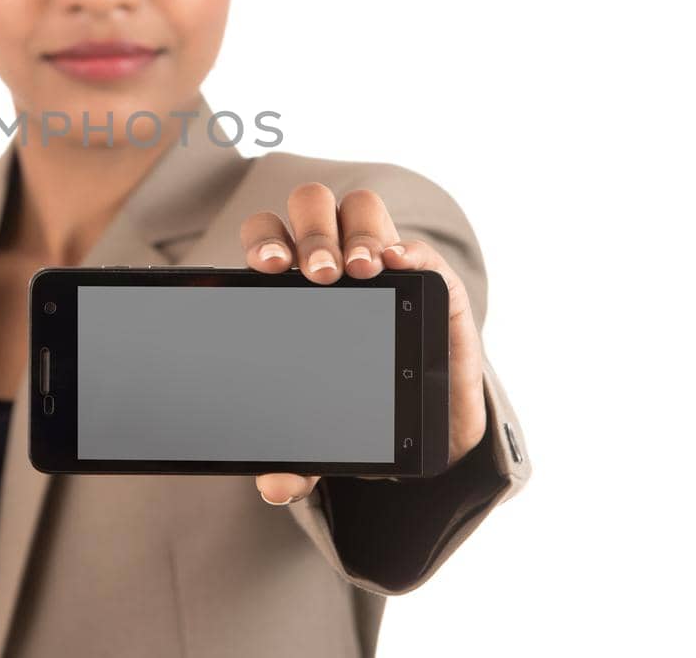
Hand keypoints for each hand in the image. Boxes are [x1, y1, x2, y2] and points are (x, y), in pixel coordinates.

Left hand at [238, 183, 487, 505]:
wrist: (429, 418)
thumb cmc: (360, 406)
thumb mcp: (323, 437)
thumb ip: (296, 461)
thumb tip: (275, 487)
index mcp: (293, 285)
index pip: (269, 237)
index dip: (266, 241)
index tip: (270, 268)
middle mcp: (334, 259)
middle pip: (311, 207)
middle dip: (311, 232)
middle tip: (320, 274)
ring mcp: (382, 262)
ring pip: (360, 208)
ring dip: (357, 233)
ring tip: (360, 271)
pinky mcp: (429, 279)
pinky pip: (416, 247)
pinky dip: (407, 249)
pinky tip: (399, 265)